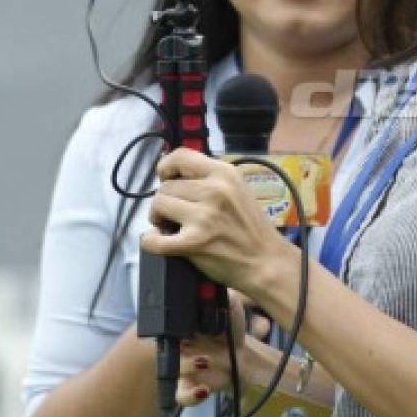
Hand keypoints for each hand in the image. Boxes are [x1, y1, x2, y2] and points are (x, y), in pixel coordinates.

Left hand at [140, 147, 282, 295]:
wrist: (267, 261)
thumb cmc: (252, 228)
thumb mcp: (238, 190)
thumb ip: (210, 179)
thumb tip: (174, 174)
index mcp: (225, 173)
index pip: (180, 156)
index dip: (167, 168)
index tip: (167, 178)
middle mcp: (215, 191)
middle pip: (165, 186)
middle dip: (166, 200)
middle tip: (177, 213)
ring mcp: (204, 217)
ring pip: (158, 206)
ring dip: (159, 218)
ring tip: (172, 226)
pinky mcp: (194, 243)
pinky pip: (153, 239)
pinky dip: (150, 241)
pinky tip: (158, 241)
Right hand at [177, 292, 272, 406]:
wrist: (241, 356)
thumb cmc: (230, 328)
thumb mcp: (228, 304)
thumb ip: (219, 293)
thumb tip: (211, 282)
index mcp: (184, 325)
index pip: (168, 321)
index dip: (172, 322)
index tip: (185, 321)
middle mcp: (179, 346)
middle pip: (165, 345)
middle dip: (176, 344)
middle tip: (190, 339)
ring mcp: (183, 367)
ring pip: (172, 370)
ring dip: (186, 366)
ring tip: (205, 361)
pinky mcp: (190, 386)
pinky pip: (182, 395)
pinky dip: (190, 395)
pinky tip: (203, 390)